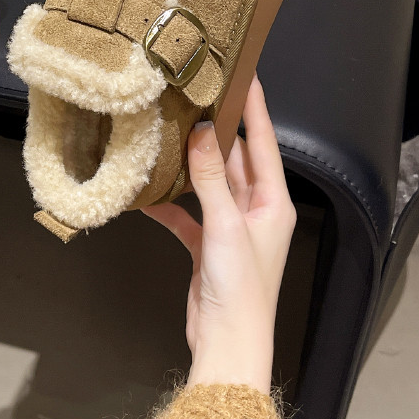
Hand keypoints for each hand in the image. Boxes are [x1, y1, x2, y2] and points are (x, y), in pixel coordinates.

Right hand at [143, 75, 295, 393]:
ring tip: (169, 134)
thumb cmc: (240, 287)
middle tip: (197, 98)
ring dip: (190, 166)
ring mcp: (230, 227)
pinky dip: (170, 205)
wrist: (227, 342)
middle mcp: (255, 209)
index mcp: (272, 202)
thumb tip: (200, 132)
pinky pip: (188, 214)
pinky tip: (146, 196)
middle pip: (235, 160)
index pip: (264, 143)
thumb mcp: (226, 226)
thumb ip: (210, 179)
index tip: (246, 76)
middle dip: (218, 131)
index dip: (256, 109)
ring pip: (209, 184)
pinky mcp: (208, 244)